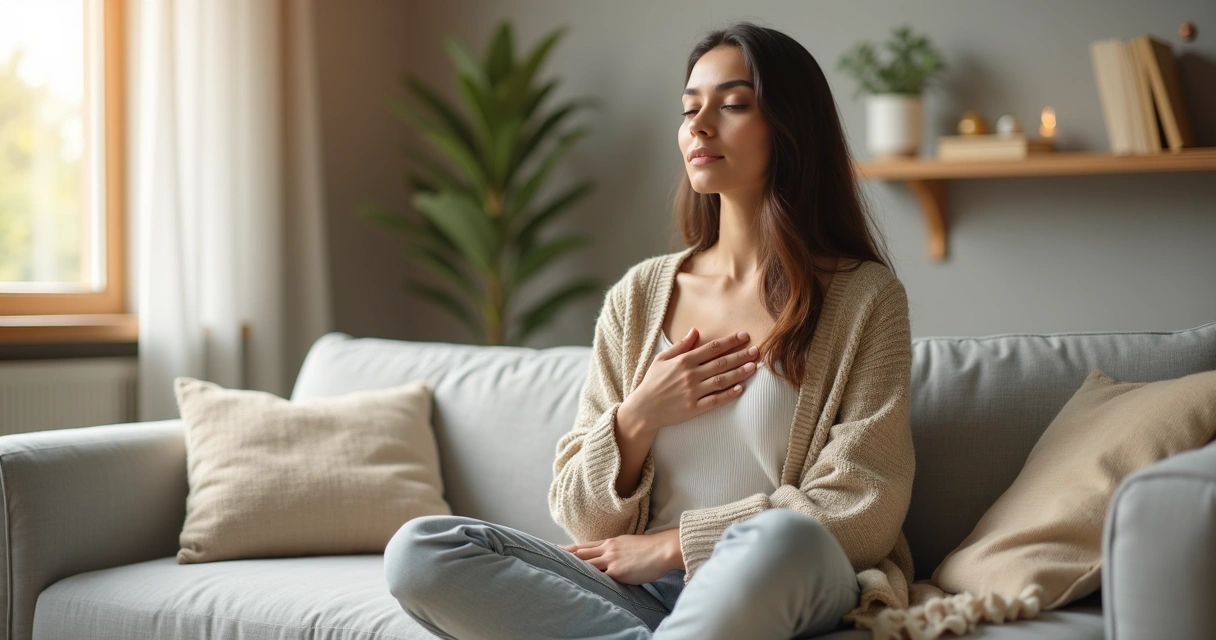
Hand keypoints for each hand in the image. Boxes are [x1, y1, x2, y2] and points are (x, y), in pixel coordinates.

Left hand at [559, 528, 684, 584]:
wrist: (663, 549)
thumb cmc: (650, 548)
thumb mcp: (629, 544)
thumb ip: (617, 550)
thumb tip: (612, 556)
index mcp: (610, 542)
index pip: (585, 546)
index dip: (570, 548)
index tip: (558, 549)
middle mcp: (607, 549)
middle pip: (581, 553)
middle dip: (565, 555)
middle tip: (549, 556)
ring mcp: (611, 560)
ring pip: (586, 563)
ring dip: (572, 566)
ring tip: (558, 568)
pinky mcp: (616, 571)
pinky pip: (599, 576)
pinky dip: (587, 578)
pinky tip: (577, 581)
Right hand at [620, 327, 759, 431]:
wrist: (643, 409)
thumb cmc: (652, 382)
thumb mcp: (661, 359)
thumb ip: (680, 346)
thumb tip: (695, 331)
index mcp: (683, 361)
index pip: (712, 348)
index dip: (729, 341)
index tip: (744, 336)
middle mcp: (690, 375)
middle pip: (721, 363)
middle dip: (740, 355)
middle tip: (757, 350)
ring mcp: (693, 392)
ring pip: (721, 380)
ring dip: (739, 373)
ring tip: (753, 367)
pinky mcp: (694, 408)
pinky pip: (715, 400)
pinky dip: (728, 395)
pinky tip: (740, 389)